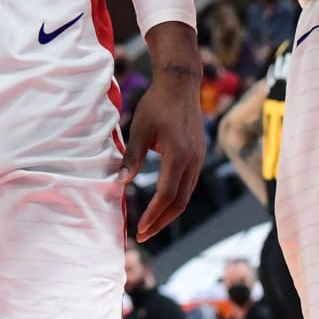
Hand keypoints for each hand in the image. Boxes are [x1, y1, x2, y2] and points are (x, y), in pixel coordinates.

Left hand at [124, 62, 203, 241]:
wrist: (180, 83)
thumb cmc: (156, 104)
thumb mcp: (139, 129)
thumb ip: (131, 157)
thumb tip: (120, 183)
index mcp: (178, 155)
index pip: (166, 196)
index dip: (153, 216)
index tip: (140, 230)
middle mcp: (193, 160)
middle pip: (179, 202)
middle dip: (161, 221)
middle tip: (143, 235)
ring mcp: (198, 158)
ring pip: (186, 195)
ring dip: (169, 212)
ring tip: (151, 224)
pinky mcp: (198, 154)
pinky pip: (189, 184)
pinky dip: (176, 198)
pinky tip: (162, 202)